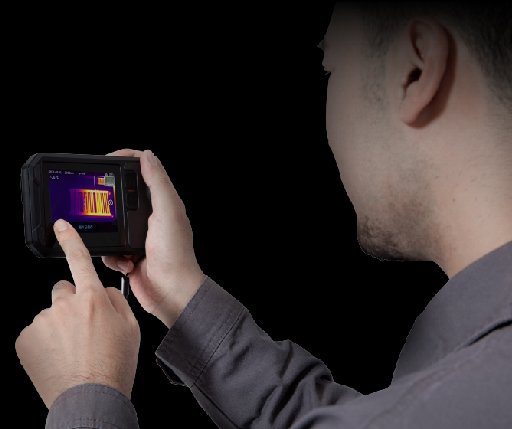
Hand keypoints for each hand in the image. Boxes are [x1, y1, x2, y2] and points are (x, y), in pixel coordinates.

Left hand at [15, 220, 139, 408]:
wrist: (89, 398)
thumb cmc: (113, 365)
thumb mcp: (131, 328)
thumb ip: (116, 300)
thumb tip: (102, 290)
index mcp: (92, 299)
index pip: (79, 260)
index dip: (71, 239)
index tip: (61, 225)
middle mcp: (64, 305)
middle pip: (64, 291)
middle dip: (71, 302)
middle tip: (82, 327)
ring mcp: (42, 322)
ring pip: (51, 314)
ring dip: (60, 325)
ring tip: (73, 349)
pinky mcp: (25, 339)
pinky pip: (37, 332)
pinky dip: (46, 341)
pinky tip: (59, 356)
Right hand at [103, 149, 204, 327]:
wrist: (171, 292)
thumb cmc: (176, 255)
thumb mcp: (168, 213)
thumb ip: (158, 184)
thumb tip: (147, 156)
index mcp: (163, 202)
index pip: (144, 170)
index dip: (127, 160)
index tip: (109, 160)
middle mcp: (151, 216)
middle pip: (122, 195)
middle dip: (110, 201)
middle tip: (101, 205)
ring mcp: (138, 235)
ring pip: (110, 222)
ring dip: (110, 234)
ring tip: (124, 246)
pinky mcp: (128, 253)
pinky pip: (108, 247)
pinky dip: (113, 256)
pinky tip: (128, 261)